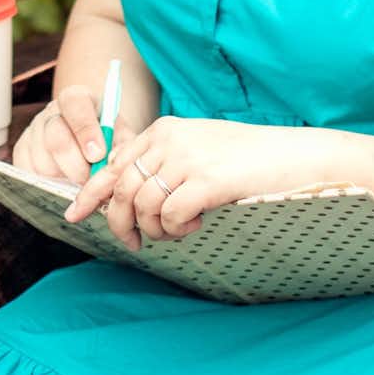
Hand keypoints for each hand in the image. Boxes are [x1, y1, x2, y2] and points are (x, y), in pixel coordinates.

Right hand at [14, 84, 112, 184]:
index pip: (74, 103)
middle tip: (91, 181)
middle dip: (76, 165)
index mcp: (78, 99)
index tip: (98, 155)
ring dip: (63, 178)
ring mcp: (33, 131)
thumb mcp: (122, 139)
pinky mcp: (22, 151)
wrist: (92, 146)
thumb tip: (112, 161)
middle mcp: (51, 111)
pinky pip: (29, 172)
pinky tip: (63, 184)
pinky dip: (47, 185)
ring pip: (42, 160)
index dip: (85, 129)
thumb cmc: (109, 140)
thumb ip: (122, 147)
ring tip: (80, 184)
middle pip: (55, 136)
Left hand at [63, 118, 341, 251]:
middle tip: (134, 244)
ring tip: (177, 232)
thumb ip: (164, 166)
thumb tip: (126, 198)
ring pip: (142, 205)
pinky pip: (170, 214)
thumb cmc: (251, 161)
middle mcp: (169, 139)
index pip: (112, 165)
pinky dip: (177, 229)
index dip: (90, 194)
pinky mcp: (207, 179)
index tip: (73, 215)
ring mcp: (187, 157)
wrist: (299, 158)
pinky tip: (196, 225)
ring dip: (155, 230)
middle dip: (119, 223)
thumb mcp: (199, 152)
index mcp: (164, 130)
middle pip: (121, 189)